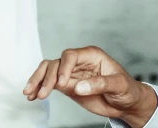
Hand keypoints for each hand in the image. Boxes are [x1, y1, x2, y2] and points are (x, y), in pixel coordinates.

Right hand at [23, 46, 156, 126]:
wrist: (126, 103)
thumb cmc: (127, 89)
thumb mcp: (118, 85)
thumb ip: (99, 84)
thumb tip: (78, 86)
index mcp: (91, 55)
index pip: (70, 55)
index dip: (64, 68)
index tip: (62, 83)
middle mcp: (78, 62)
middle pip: (55, 63)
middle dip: (46, 77)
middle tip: (42, 92)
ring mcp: (71, 73)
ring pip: (48, 71)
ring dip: (38, 81)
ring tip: (30, 93)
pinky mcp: (67, 85)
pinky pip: (49, 83)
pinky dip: (39, 88)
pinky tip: (32, 96)